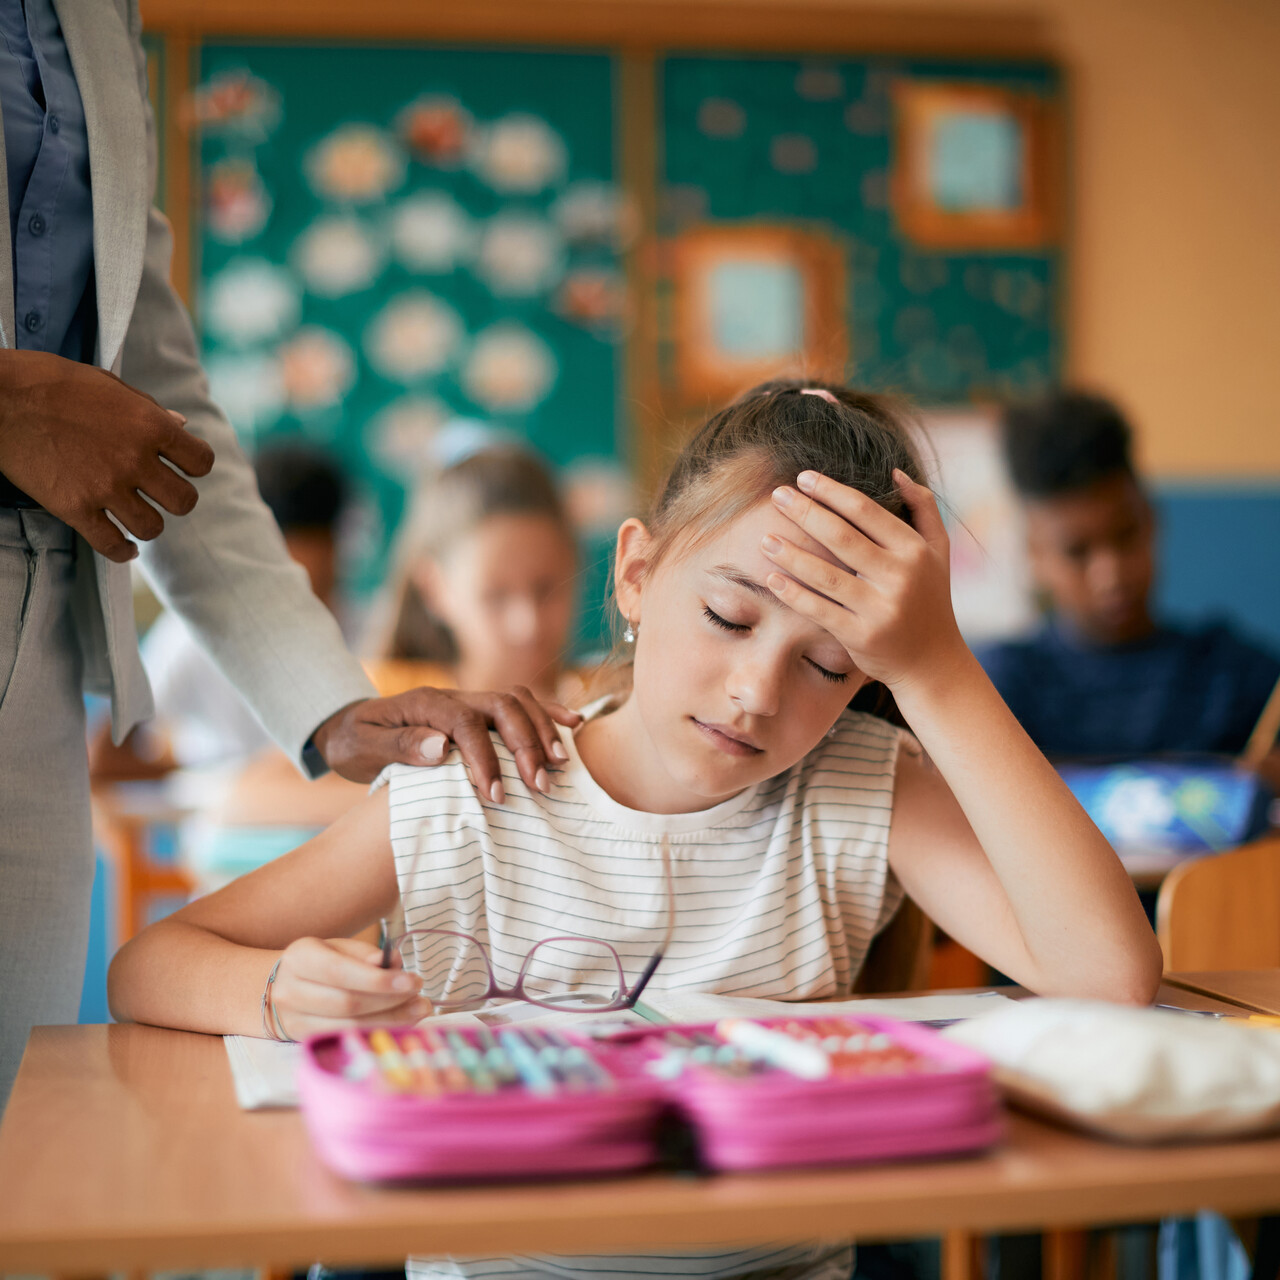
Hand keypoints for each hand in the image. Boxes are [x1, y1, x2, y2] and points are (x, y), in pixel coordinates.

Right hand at [0, 350, 214, 562]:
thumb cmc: (51, 383)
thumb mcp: (109, 384)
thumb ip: (149, 409)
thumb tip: (181, 424)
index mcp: (149, 426)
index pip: (200, 461)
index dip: (195, 466)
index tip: (183, 467)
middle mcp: (134, 460)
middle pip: (184, 501)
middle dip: (177, 499)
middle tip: (162, 494)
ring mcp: (105, 487)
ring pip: (152, 527)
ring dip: (148, 523)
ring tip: (138, 514)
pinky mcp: (75, 508)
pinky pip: (112, 545)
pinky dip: (122, 551)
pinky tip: (125, 547)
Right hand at [268, 937, 433, 1040]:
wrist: (278, 987)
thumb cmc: (319, 962)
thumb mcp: (339, 947)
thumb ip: (366, 954)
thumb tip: (392, 963)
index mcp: (300, 957)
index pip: (341, 972)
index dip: (379, 980)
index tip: (412, 982)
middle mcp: (290, 990)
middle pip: (347, 1003)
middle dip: (391, 1003)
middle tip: (422, 999)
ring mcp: (294, 1019)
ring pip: (347, 1026)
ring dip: (389, 1021)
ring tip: (418, 1011)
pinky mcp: (303, 1040)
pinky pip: (344, 1039)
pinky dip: (375, 1032)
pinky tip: (399, 1023)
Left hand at [310, 685, 582, 797]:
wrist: (349, 725)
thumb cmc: (354, 742)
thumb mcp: (362, 746)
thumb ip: (400, 744)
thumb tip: (440, 746)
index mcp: (426, 704)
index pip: (466, 725)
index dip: (486, 758)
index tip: (495, 795)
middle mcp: (454, 696)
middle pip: (502, 708)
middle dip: (526, 745)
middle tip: (540, 785)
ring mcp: (470, 700)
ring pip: (518, 702)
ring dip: (542, 731)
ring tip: (559, 766)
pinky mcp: (480, 710)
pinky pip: (521, 703)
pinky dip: (548, 713)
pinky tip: (573, 726)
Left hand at [762, 468, 966, 690]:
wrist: (931, 661)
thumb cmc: (929, 598)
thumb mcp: (938, 551)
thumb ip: (923, 508)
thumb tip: (895, 473)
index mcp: (914, 550)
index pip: (865, 511)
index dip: (831, 492)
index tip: (803, 478)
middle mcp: (899, 576)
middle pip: (841, 537)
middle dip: (805, 512)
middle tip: (777, 495)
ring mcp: (880, 608)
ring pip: (825, 574)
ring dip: (791, 554)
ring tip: (766, 539)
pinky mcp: (861, 636)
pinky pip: (819, 610)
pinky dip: (794, 594)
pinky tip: (772, 578)